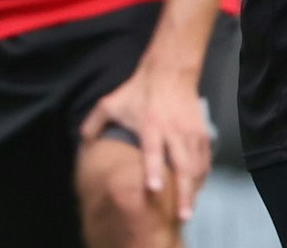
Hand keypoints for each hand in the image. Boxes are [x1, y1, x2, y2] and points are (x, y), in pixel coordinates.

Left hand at [79, 64, 211, 221]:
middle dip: (183, 192)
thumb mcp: (110, 103)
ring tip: (188, 210)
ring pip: (197, 165)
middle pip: (183, 165)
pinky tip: (197, 188)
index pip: (153, 151)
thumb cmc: (138, 90)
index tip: (154, 189)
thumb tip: (82, 144)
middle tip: (181, 215)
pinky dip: (202, 175)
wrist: (170, 71)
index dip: (154, 170)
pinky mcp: (202, 132)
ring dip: (194, 189)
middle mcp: (173, 131)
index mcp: (151, 126)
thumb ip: (93, 124)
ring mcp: (191, 132)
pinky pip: (205, 158)